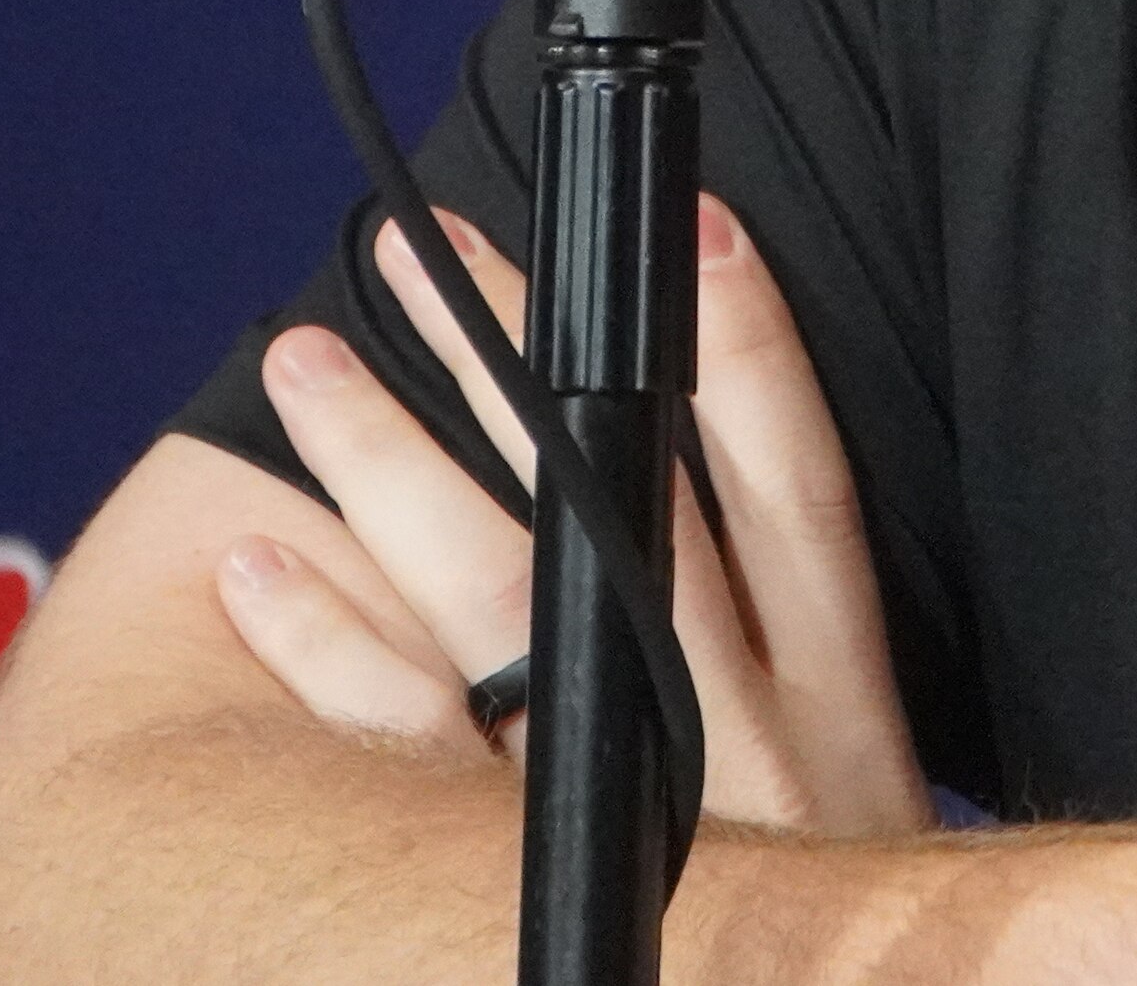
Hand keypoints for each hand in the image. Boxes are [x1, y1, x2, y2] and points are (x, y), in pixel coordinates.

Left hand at [214, 197, 933, 841]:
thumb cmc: (841, 940)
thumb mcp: (873, 804)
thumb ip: (816, 680)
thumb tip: (757, 538)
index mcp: (839, 705)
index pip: (801, 489)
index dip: (756, 348)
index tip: (695, 222)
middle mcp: (735, 735)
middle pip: (626, 504)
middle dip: (529, 360)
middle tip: (430, 250)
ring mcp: (624, 802)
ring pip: (500, 592)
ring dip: (396, 464)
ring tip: (313, 366)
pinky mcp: (524, 877)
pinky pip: (401, 751)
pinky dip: (327, 649)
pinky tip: (262, 574)